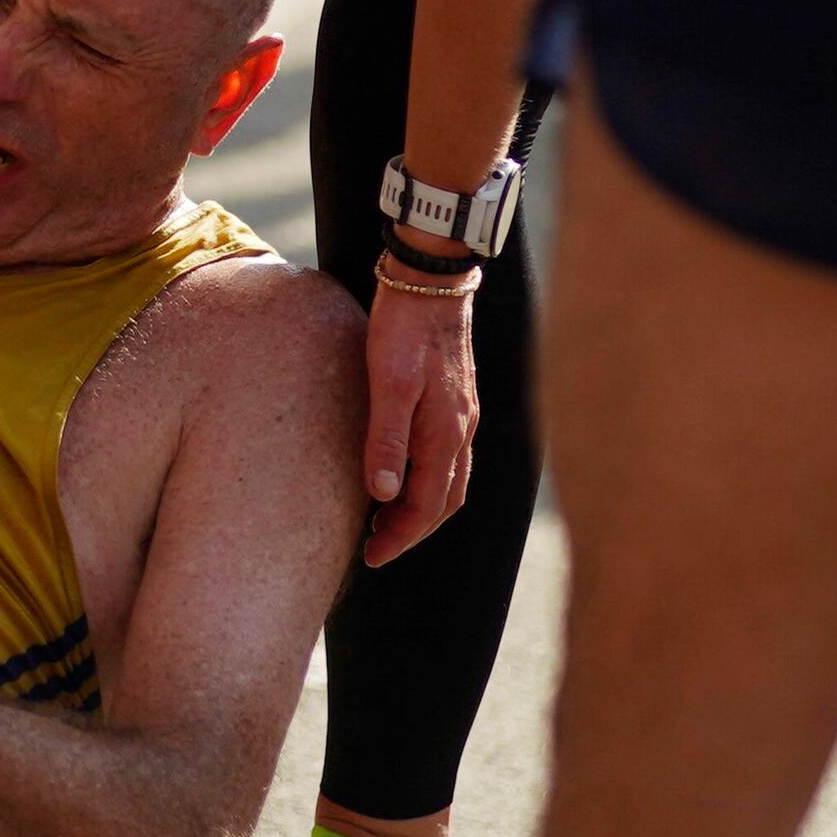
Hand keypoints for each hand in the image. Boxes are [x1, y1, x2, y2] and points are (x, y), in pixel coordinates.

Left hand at [357, 274, 479, 567]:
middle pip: (445, 501)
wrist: (433, 279)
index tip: (372, 557)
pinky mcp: (457, 399)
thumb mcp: (387, 382)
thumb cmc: (404, 326)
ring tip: (386, 518)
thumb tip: (383, 495)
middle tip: (375, 546)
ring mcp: (464, 414)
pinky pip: (450, 456)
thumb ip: (386, 439)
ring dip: (422, 507)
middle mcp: (462, 430)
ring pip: (451, 480)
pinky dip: (429, 479)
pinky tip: (404, 472)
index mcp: (446, 433)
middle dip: (413, 530)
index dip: (401, 537)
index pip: (428, 506)